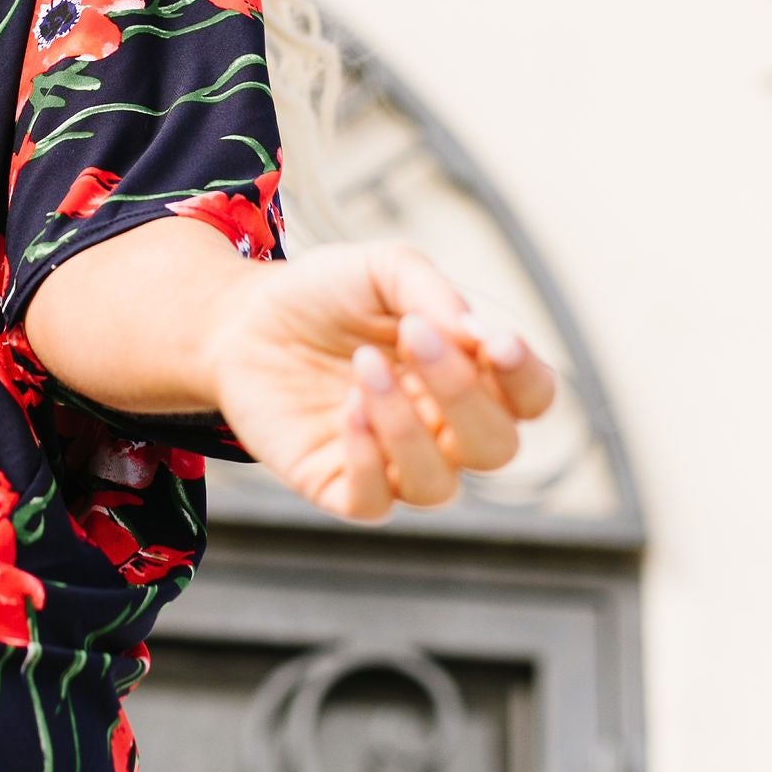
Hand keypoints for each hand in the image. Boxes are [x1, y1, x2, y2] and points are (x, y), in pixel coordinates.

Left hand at [206, 237, 557, 521]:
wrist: (240, 318)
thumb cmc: (324, 294)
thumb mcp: (382, 269)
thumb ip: (433, 292)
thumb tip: (478, 335)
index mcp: (467, 374)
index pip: (531, 398)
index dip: (527, 379)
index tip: (496, 342)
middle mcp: (442, 428)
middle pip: (497, 447)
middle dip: (463, 394)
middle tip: (415, 338)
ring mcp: (393, 463)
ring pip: (439, 485)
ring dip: (408, 427)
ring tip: (365, 367)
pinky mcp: (340, 486)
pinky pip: (376, 502)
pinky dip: (367, 458)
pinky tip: (346, 409)